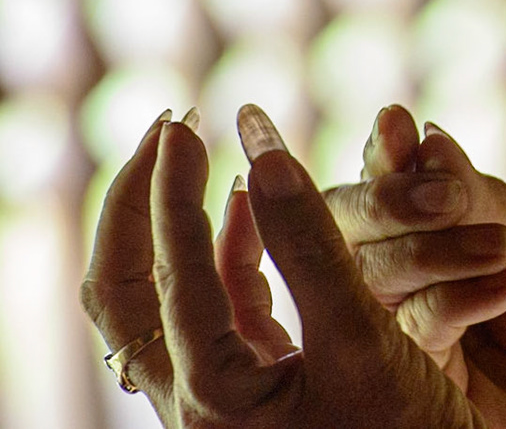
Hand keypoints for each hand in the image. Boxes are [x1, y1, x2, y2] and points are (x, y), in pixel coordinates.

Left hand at [79, 106, 476, 428]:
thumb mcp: (362, 339)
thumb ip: (312, 245)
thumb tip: (262, 153)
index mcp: (212, 398)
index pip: (166, 275)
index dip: (171, 191)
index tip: (190, 124)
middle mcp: (199, 403)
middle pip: (124, 294)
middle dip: (139, 206)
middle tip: (168, 132)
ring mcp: (226, 399)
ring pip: (164, 303)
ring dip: (176, 226)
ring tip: (196, 158)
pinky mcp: (260, 391)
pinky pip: (217, 313)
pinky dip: (225, 254)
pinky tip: (250, 212)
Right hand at [323, 105, 505, 428]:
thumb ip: (479, 199)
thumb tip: (421, 135)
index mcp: (422, 240)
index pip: (383, 188)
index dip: (383, 155)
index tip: (395, 124)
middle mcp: (391, 285)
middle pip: (351, 230)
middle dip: (390, 200)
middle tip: (445, 196)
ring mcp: (389, 334)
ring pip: (372, 275)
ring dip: (434, 249)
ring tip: (501, 246)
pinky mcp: (400, 382)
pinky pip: (407, 327)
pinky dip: (454, 298)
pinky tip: (505, 284)